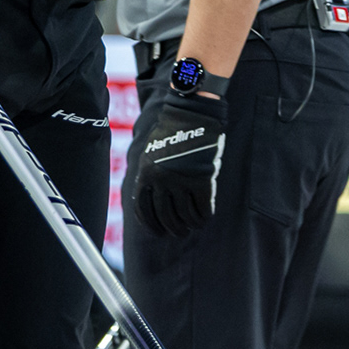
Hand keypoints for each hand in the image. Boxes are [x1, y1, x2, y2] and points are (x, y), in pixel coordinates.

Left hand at [131, 90, 226, 236]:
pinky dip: (204, 217)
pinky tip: (205, 217)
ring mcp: (181, 181)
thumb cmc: (173, 134)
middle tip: (180, 232)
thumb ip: (151, 177)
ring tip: (193, 225)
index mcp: (145, 174)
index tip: (159, 233)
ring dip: (190, 225)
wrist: (192, 115)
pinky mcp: (202, 181)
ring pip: (185, 216)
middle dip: (173, 229)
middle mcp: (160, 181)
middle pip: (165, 217)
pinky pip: (203, 209)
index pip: (143, 210)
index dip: (151, 225)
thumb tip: (152, 204)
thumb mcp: (152, 154)